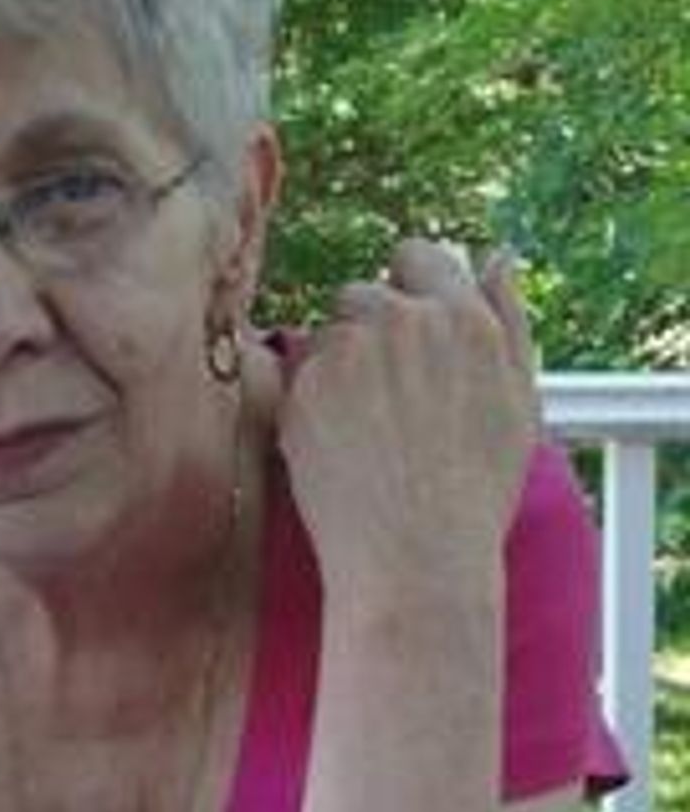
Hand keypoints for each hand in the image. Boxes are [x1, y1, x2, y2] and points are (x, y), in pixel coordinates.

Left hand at [278, 238, 539, 600]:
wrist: (416, 556)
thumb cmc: (476, 487)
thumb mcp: (518, 401)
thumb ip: (508, 316)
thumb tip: (495, 256)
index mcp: (460, 318)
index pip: (417, 255)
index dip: (410, 288)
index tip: (408, 330)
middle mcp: (400, 322)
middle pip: (361, 295)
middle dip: (368, 330)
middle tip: (388, 396)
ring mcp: (345, 352)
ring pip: (325, 335)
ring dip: (336, 366)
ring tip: (365, 429)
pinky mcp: (301, 386)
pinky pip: (293, 371)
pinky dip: (308, 399)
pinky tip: (338, 442)